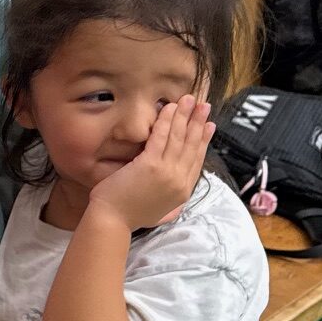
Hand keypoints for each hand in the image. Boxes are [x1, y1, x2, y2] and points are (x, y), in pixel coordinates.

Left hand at [90, 97, 213, 230]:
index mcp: (183, 192)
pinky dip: (167, 121)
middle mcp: (179, 181)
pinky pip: (161, 138)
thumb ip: (172, 199)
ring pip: (179, 138)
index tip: (209, 125)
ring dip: (185, 116)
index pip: (197, 160)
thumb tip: (179, 192)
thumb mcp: (160, 211)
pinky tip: (169, 108)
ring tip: (190, 99)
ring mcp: (167, 173)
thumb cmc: (129, 215)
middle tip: (204, 105)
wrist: (112, 221)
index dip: (204, 140)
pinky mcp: (150, 165)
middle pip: (192, 146)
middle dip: (199, 122)